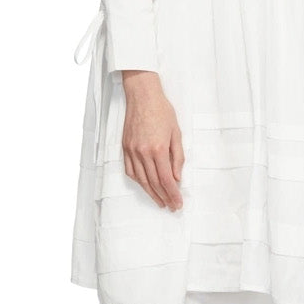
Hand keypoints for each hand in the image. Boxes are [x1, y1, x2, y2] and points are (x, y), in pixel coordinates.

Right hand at [120, 70, 184, 210]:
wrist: (143, 96)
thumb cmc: (162, 111)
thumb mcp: (176, 133)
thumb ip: (177, 157)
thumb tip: (177, 177)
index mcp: (158, 149)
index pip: (167, 179)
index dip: (173, 194)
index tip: (177, 203)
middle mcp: (143, 153)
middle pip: (154, 183)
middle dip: (164, 197)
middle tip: (171, 206)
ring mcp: (132, 151)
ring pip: (141, 180)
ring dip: (151, 193)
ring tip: (160, 201)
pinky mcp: (125, 148)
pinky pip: (130, 170)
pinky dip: (138, 181)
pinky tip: (145, 186)